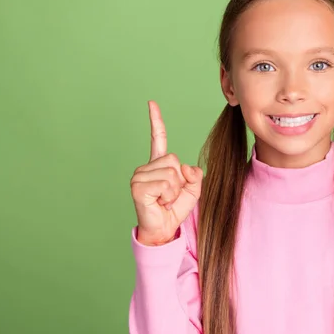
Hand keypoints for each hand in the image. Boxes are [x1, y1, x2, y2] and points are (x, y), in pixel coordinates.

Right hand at [130, 100, 202, 245]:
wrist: (164, 229)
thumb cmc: (175, 209)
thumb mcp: (193, 189)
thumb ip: (195, 175)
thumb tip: (185, 167)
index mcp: (158, 164)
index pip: (157, 138)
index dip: (156, 121)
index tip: (151, 103)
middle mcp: (146, 167)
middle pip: (174, 159)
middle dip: (180, 180)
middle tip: (170, 195)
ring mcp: (139, 176)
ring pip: (171, 172)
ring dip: (175, 190)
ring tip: (165, 200)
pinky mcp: (138, 187)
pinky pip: (166, 184)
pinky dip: (169, 195)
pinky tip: (160, 202)